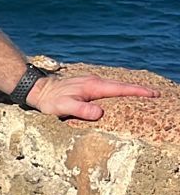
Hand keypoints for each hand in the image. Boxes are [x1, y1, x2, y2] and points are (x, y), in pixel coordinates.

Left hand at [27, 74, 157, 122]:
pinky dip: (120, 90)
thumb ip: (81, 109)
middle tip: (156, 95)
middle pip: (122, 85)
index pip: (120, 89)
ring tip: (145, 95)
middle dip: (139, 90)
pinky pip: (109, 88)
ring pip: (116, 86)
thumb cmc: (50, 101)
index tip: (152, 94)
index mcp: (93, 86)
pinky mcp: (88, 85)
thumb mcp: (63, 107)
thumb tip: (99, 113)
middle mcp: (95, 81)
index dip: (138, 92)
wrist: (39, 90)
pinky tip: (123, 94)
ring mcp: (91, 82)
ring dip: (130, 89)